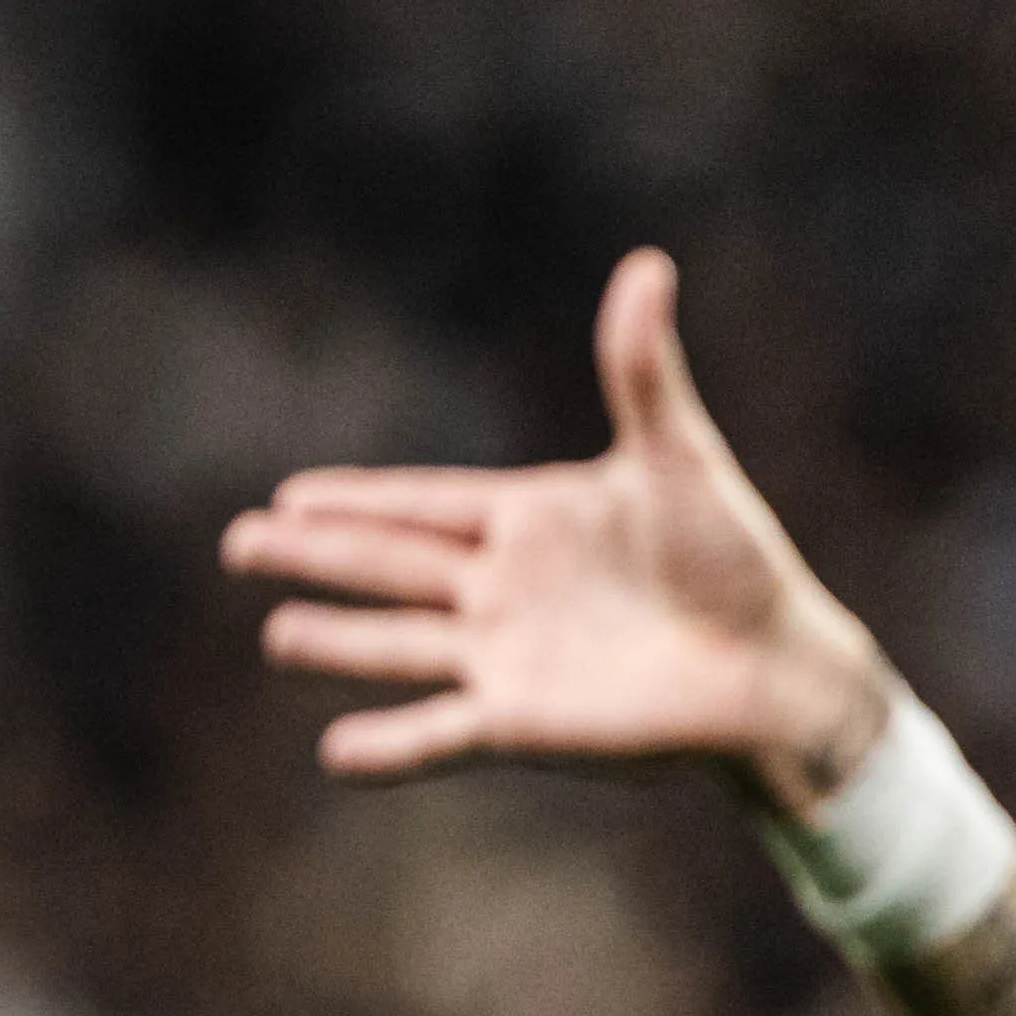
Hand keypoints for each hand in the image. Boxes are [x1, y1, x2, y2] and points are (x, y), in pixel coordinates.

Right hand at [219, 248, 896, 815]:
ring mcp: (504, 658)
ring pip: (397, 645)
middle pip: (386, 567)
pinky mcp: (521, 723)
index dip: (356, 498)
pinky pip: (439, 734)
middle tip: (238, 543)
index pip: (421, 504)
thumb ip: (641, 370)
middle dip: (313, 555)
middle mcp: (500, 589)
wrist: (776, 667)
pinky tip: (335, 750)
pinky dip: (389, 745)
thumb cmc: (737, 560)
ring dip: (336, 640)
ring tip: (276, 637)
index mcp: (527, 521)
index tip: (289, 493)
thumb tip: (645, 266)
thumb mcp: (680, 457)